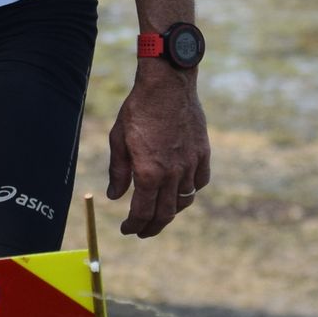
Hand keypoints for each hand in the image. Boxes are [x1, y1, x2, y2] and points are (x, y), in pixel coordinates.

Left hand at [106, 71, 209, 237]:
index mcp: (149, 172)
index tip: (127, 229)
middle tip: (142, 231)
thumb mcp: (118, 139)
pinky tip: (180, 191)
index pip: (142, 212)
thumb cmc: (139, 109)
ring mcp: (191, 164)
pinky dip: (189, 192)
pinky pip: (199, 182)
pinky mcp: (202, 154)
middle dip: (152, 227)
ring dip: (170, 212)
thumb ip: (118, 172)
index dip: (133, 225)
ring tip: (160, 214)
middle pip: (165, 214)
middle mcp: (172, 173)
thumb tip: (115, 197)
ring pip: (184, 200)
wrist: (168, 85)